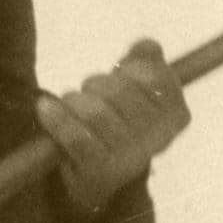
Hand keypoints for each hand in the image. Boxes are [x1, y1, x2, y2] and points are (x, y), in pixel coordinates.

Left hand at [37, 38, 189, 215]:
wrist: (97, 177)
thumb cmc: (117, 124)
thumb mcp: (136, 91)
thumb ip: (145, 62)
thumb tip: (147, 45)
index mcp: (176, 115)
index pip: (154, 75)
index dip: (129, 68)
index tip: (118, 72)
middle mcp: (159, 138)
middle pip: (119, 90)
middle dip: (95, 84)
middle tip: (87, 91)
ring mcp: (131, 157)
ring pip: (95, 112)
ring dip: (74, 101)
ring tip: (70, 104)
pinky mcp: (101, 170)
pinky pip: (76, 136)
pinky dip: (57, 118)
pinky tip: (46, 108)